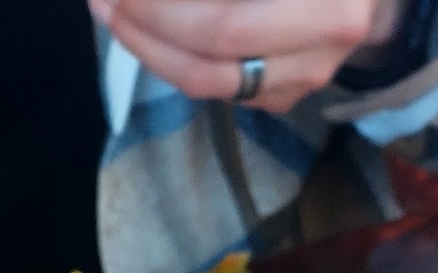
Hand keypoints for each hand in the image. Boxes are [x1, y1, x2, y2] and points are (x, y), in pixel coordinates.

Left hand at [89, 0, 402, 113]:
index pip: (225, 16)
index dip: (162, 3)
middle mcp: (326, 40)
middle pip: (214, 52)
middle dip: (145, 23)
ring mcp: (307, 78)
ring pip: (209, 82)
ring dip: (147, 47)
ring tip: (112, 10)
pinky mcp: (285, 98)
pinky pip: (215, 88)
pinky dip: (170, 58)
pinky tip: (143, 29)